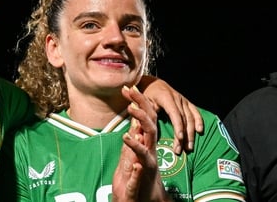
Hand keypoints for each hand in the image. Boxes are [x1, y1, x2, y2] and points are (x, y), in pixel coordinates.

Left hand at [112, 85, 170, 201]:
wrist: (145, 201)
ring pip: (147, 141)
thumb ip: (137, 138)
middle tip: (130, 89)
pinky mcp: (143, 176)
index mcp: (146, 143)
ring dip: (141, 125)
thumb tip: (135, 121)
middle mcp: (149, 150)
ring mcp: (147, 163)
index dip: (139, 102)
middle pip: (149, 124)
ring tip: (131, 111)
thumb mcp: (135, 153)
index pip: (145, 118)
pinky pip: (140, 165)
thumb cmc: (138, 177)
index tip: (129, 87)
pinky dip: (136, 154)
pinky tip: (129, 143)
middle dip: (141, 105)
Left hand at [138, 75, 202, 153]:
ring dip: (191, 133)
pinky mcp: (186, 102)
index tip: (179, 138)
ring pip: (191, 117)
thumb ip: (140, 109)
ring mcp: (183, 100)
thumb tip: (135, 119)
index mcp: (166, 97)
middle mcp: (177, 98)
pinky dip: (198, 121)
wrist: (151, 83)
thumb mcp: (141, 100)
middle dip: (184, 135)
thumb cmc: (144, 93)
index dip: (178, 126)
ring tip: (189, 147)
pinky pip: (195, 112)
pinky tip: (200, 131)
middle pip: (184, 118)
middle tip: (181, 150)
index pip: (175, 114)